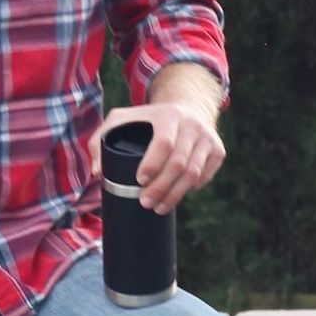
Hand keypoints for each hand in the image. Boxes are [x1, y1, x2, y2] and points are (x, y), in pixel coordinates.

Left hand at [90, 98, 224, 215]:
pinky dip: (191, 189)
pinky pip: (204, 177)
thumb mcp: (123, 118)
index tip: (139, 181)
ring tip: (159, 208)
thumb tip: (97, 172)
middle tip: (145, 202)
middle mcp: (192, 125)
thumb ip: (101, 140)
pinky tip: (177, 194)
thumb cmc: (149, 119)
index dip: (152, 164)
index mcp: (169, 115)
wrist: (189, 107)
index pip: (163, 142)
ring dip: (175, 195)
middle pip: (179, 163)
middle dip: (161, 187)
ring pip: (194, 174)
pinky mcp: (218, 150)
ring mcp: (208, 138)